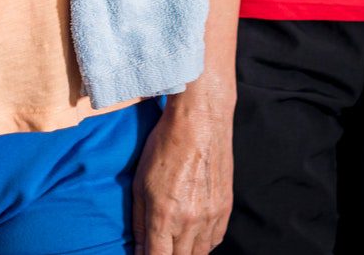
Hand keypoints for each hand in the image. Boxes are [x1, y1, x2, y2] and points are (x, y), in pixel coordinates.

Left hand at [133, 90, 233, 253]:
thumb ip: (139, 221)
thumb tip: (138, 250)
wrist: (200, 121)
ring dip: (185, 253)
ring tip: (175, 244)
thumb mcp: (139, 183)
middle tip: (159, 246)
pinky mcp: (225, 208)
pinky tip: (193, 237)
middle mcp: (190, 222)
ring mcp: (211, 216)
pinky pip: (215, 240)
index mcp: (164, 215)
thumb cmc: (164, 146)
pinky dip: (203, 245)